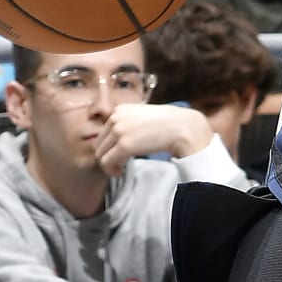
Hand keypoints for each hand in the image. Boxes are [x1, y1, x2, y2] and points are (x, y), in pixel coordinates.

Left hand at [92, 102, 214, 174]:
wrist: (182, 127)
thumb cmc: (168, 124)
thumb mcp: (143, 117)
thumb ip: (129, 123)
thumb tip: (118, 140)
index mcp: (119, 110)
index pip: (103, 132)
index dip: (109, 147)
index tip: (119, 155)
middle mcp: (116, 117)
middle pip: (98, 143)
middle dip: (107, 156)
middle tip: (119, 165)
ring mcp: (119, 131)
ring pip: (100, 154)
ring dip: (109, 165)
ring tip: (120, 169)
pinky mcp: (124, 145)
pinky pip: (106, 162)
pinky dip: (111, 170)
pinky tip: (121, 172)